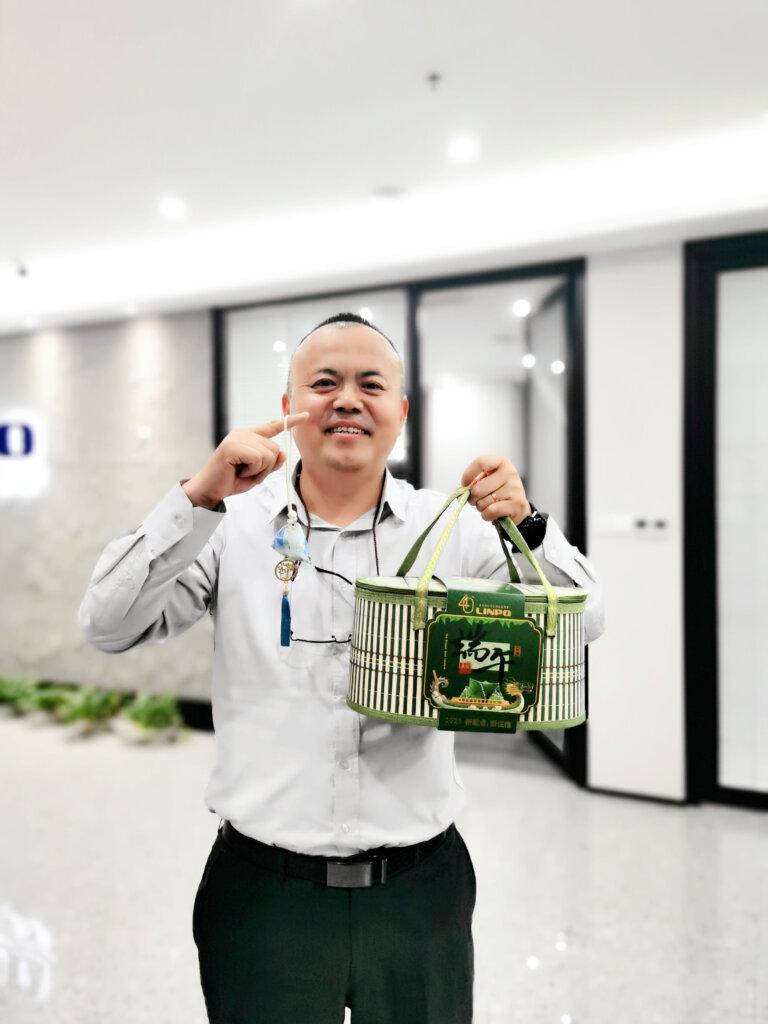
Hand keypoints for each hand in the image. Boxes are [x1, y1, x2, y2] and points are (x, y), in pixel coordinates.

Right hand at [183, 413, 308, 508]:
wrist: (210, 490)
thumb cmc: (231, 481)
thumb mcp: (257, 474)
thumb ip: (271, 463)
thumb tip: (283, 454)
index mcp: (249, 436)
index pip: (272, 426)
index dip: (290, 422)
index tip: (305, 416)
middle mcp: (243, 433)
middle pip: (275, 448)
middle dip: (266, 467)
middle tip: (247, 473)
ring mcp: (238, 438)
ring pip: (268, 454)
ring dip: (258, 470)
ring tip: (241, 472)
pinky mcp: (233, 446)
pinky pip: (258, 458)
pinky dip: (252, 471)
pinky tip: (238, 472)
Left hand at [461, 455, 531, 523]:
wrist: (518, 507)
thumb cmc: (499, 492)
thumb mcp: (488, 480)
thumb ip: (474, 483)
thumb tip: (461, 495)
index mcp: (502, 462)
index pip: (480, 462)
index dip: (468, 474)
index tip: (464, 484)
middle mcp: (510, 473)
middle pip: (478, 488)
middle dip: (473, 498)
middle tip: (477, 500)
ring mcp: (515, 488)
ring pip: (483, 502)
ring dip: (481, 507)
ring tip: (488, 505)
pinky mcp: (517, 504)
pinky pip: (491, 511)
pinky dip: (487, 515)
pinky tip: (492, 513)